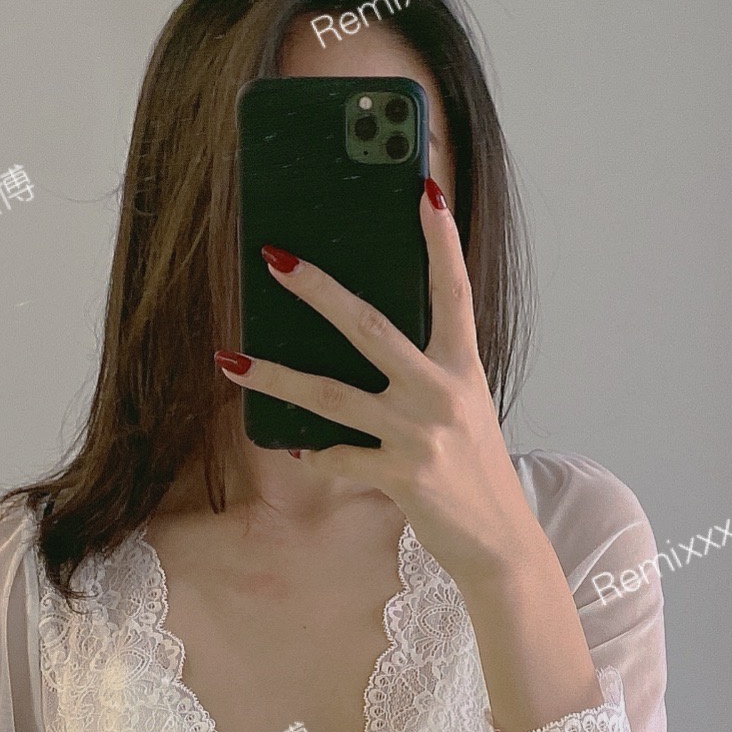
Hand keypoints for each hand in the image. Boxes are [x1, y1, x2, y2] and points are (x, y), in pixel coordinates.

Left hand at [214, 179, 536, 598]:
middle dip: (317, 290)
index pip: (454, 288)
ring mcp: (421, 434)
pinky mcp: (402, 475)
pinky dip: (313, 453)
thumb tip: (361, 332)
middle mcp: (443, 391)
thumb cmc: (472, 467)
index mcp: (463, 366)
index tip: (424, 189)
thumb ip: (425, 370)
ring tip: (231, 359)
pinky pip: (338, 457)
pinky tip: (290, 445)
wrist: (500, 542)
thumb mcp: (462, 406)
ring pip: (332, 396)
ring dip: (276, 376)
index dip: (440, 239)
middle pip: (370, 327)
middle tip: (274, 258)